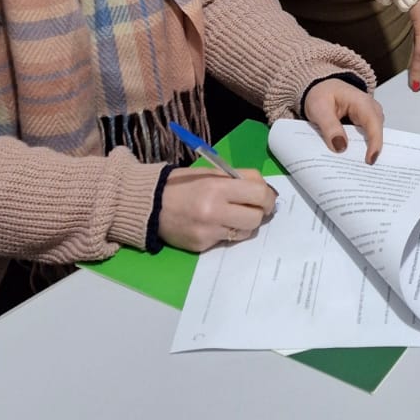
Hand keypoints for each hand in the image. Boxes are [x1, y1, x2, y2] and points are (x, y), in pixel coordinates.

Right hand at [158, 167, 275, 251]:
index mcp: (218, 187)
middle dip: (259, 212)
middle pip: (256, 217)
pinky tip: (214, 224)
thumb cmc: (183, 185)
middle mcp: (215, 211)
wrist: (150, 204)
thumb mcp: (211, 174)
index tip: (266, 197)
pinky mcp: (202, 245)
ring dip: (245, 224)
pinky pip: (227, 240)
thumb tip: (266, 191)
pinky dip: (226, 232)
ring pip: (245, 232)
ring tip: (232, 215)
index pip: (259, 194)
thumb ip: (238, 180)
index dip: (268, 196)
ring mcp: (208, 231)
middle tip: (253, 208)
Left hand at [303, 79, 383, 163]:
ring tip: (357, 169)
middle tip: (363, 171)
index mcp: (362, 102)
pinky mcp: (363, 124)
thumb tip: (341, 147)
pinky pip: (366, 138)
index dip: (374, 144)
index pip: (373, 124)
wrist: (319, 87)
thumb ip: (329, 127)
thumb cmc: (320, 94)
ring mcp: (369, 117)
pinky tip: (352, 160)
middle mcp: (371, 110)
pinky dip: (360, 148)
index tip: (369, 160)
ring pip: (373, 137)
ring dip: (365, 151)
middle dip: (372, 151)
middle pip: (377, 133)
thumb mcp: (319, 108)